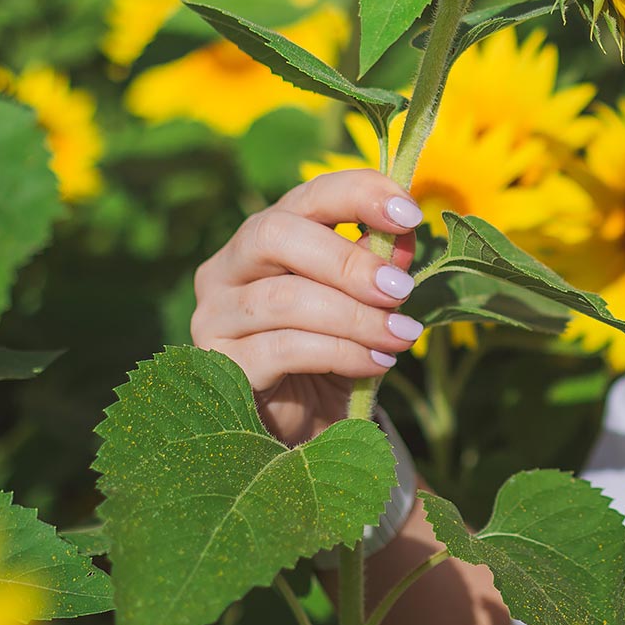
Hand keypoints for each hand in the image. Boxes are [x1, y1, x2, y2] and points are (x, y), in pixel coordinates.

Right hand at [192, 169, 425, 444]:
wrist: (306, 430)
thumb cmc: (333, 354)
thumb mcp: (364, 304)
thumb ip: (378, 267)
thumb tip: (402, 238)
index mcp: (266, 238)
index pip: (306, 197)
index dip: (358, 194)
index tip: (409, 213)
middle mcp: (227, 268)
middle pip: (275, 235)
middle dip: (347, 260)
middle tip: (401, 288)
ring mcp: (215, 316)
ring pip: (285, 298)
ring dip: (355, 316)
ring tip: (401, 335)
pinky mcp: (221, 365)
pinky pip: (284, 348)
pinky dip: (342, 353)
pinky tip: (376, 363)